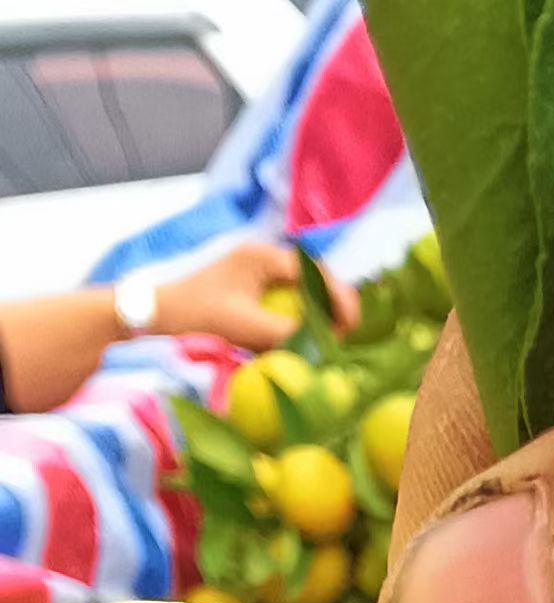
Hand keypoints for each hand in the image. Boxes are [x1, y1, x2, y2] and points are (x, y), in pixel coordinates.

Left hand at [153, 238, 360, 349]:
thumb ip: (288, 335)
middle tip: (346, 336)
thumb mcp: (246, 329)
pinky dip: (299, 319)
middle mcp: (262, 258)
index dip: (341, 298)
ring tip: (330, 340)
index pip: (317, 272)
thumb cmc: (194, 317)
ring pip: (303, 291)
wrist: (153, 316)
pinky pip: (286, 301)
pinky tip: (303, 339)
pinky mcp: (249, 289)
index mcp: (263, 257)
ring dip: (318, 313)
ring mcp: (255, 272)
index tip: (350, 326)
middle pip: (315, 279)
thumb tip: (326, 345)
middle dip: (334, 306)